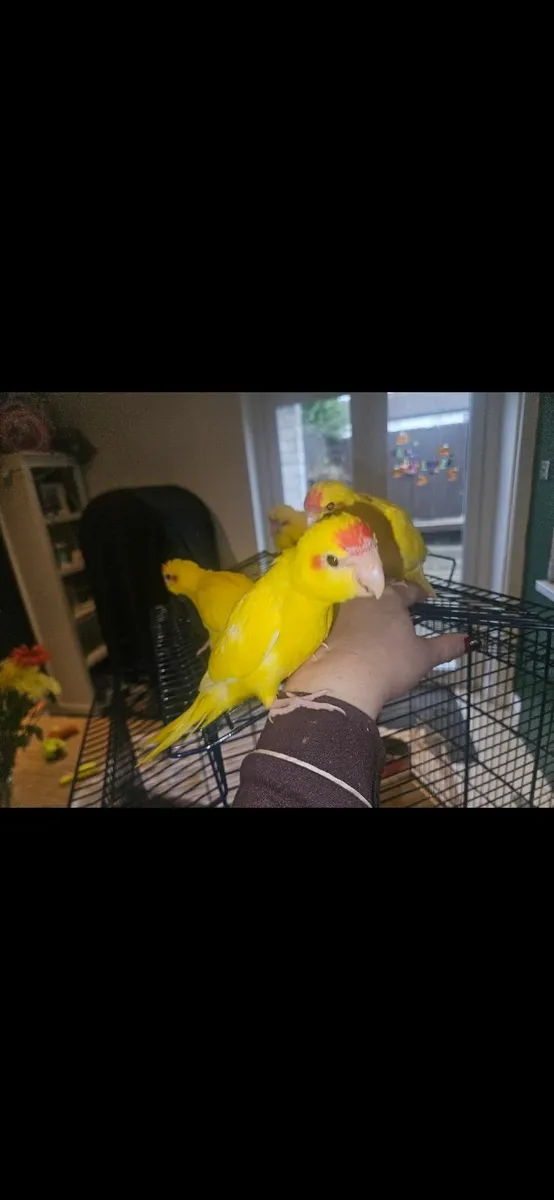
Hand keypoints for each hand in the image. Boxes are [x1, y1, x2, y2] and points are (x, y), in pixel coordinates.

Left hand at [286, 584, 468, 721]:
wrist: (344, 680)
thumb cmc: (390, 663)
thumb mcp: (423, 656)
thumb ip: (445, 646)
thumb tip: (469, 639)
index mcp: (390, 597)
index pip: (407, 588)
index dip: (418, 593)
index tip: (425, 598)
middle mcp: (365, 598)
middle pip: (382, 591)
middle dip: (393, 596)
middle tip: (404, 605)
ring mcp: (344, 612)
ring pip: (363, 604)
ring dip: (374, 609)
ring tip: (384, 620)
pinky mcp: (330, 629)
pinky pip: (349, 620)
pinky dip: (358, 624)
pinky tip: (363, 635)